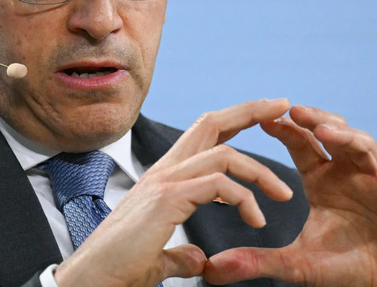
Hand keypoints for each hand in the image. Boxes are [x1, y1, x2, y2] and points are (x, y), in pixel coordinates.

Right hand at [53, 99, 294, 286]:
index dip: (236, 118)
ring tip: (283, 195)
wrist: (91, 282)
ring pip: (223, 153)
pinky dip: (243, 197)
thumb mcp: (159, 256)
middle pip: (211, 122)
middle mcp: (164, 171)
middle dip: (251, 111)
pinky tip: (256, 220)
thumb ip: (181, 253)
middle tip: (284, 107)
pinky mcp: (166, 200)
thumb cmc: (119, 271)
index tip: (268, 113)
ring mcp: (164, 182)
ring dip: (260, 171)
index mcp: (165, 177)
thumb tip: (198, 259)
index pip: (204, 133)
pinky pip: (218, 184)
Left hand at [204, 105, 376, 285]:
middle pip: (335, 133)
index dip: (287, 129)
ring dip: (347, 138)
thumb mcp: (296, 265)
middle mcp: (351, 173)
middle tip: (293, 110)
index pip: (303, 144)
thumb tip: (211, 270)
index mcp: (324, 180)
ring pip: (365, 148)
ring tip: (326, 132)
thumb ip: (257, 261)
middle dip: (315, 119)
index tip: (264, 119)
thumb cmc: (345, 268)